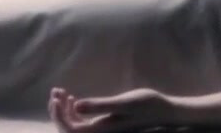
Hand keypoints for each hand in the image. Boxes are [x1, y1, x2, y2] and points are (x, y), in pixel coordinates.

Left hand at [49, 87, 186, 132]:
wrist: (165, 112)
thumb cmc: (147, 105)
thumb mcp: (124, 103)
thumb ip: (100, 106)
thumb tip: (76, 107)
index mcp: (101, 131)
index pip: (70, 130)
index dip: (59, 116)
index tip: (56, 96)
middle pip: (69, 130)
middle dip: (58, 112)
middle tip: (55, 91)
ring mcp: (102, 131)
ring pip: (74, 126)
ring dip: (64, 111)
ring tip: (60, 92)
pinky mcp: (106, 125)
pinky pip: (83, 123)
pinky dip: (74, 111)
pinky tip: (73, 98)